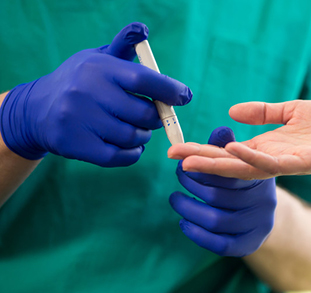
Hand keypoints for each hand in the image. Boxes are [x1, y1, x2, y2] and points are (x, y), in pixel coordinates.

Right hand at [0, 22, 191, 166]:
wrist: (37, 110)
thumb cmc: (80, 82)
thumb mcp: (98, 59)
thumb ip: (123, 47)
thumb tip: (142, 29)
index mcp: (98, 68)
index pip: (143, 79)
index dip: (169, 90)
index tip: (184, 96)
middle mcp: (86, 92)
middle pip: (144, 115)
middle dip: (155, 118)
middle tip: (153, 117)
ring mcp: (79, 119)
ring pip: (134, 137)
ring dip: (143, 136)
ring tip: (135, 128)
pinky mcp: (75, 144)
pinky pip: (120, 156)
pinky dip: (132, 153)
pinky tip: (129, 146)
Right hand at [167, 100, 310, 178]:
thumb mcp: (291, 111)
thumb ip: (263, 112)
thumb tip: (232, 112)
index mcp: (268, 147)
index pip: (228, 152)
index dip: (203, 150)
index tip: (176, 147)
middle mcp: (273, 159)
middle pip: (231, 163)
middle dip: (202, 161)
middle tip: (173, 158)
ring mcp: (287, 163)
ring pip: (247, 168)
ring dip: (220, 165)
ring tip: (193, 161)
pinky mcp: (303, 163)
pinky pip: (274, 165)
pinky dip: (253, 158)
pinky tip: (235, 150)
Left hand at [169, 126, 276, 256]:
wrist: (263, 213)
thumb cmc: (244, 181)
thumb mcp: (240, 161)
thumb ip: (226, 147)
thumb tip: (221, 129)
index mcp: (261, 178)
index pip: (229, 171)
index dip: (201, 164)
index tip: (179, 157)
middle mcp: (263, 203)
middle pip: (217, 197)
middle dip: (191, 184)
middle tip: (179, 174)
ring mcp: (257, 225)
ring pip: (215, 220)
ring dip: (187, 209)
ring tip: (175, 198)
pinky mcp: (249, 244)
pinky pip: (219, 244)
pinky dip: (196, 234)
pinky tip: (184, 222)